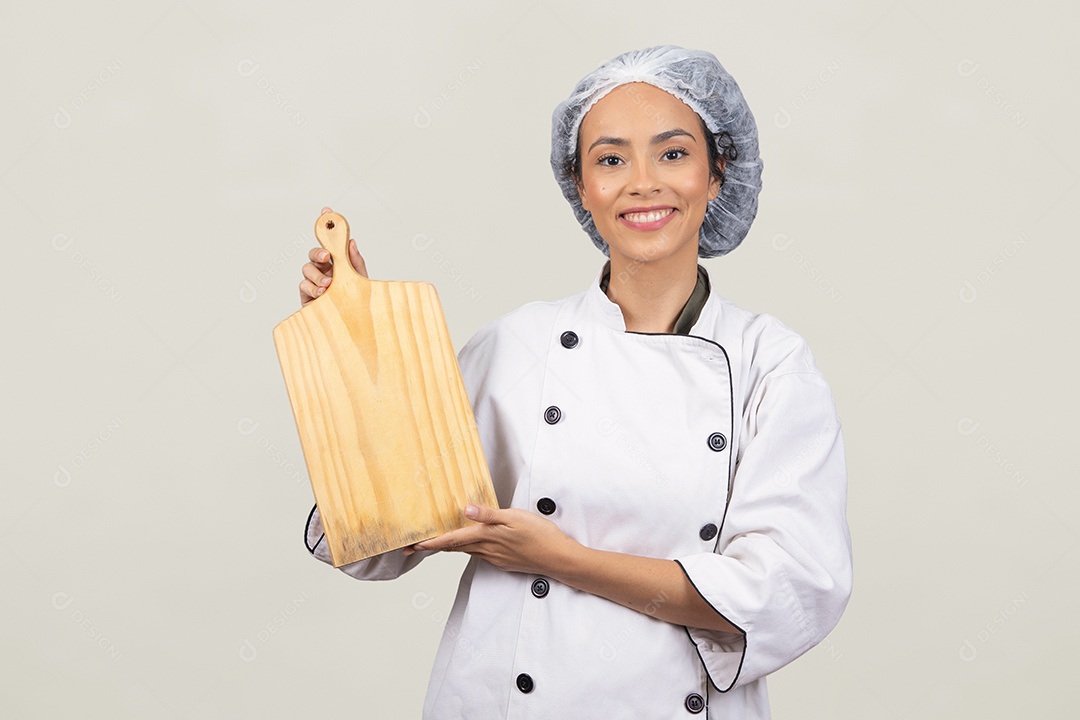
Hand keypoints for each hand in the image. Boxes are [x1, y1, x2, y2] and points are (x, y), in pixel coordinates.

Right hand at [299, 206, 367, 306]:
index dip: (327, 227)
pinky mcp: (307, 296)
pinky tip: (322, 293)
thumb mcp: (360, 281)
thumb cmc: (356, 302)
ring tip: (328, 284)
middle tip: (327, 257)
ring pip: (307, 269)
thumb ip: (355, 261)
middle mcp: (324, 270)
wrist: (353, 325)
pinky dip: (312, 287)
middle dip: (318, 252)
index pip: (331, 242)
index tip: (327, 211)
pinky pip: (303, 285)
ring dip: (317, 274)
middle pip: (314, 253)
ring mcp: (314, 282)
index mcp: (338, 263)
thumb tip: (352, 242)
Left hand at [403, 504, 581, 575]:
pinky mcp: (504, 562)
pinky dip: (469, 548)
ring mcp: (495, 558)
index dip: (431, 543)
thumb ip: (489, 514)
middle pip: (455, 548)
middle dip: (434, 546)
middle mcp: (487, 550)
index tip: (413, 545)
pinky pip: (481, 554)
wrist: (558, 558)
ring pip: (467, 551)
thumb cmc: (540, 535)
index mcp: (486, 537)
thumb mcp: (515, 517)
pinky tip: (471, 543)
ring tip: (438, 543)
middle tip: (414, 547)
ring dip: (451, 547)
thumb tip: (466, 510)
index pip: (452, 540)